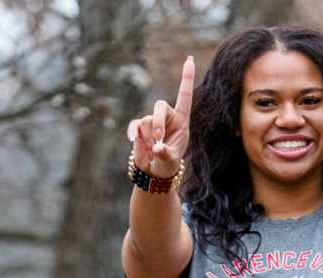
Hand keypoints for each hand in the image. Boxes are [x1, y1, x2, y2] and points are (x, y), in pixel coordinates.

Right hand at [127, 56, 194, 178]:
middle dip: (157, 123)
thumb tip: (157, 148)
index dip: (186, 78)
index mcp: (182, 121)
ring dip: (147, 138)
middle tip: (157, 139)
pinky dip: (133, 133)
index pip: (184, 96)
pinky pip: (134, 125)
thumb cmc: (169, 164)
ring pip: (146, 120)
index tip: (189, 59)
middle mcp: (167, 118)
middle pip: (159, 106)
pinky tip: (133, 141)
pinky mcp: (139, 128)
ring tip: (152, 151)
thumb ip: (166, 154)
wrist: (155, 171)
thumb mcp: (171, 161)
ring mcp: (152, 122)